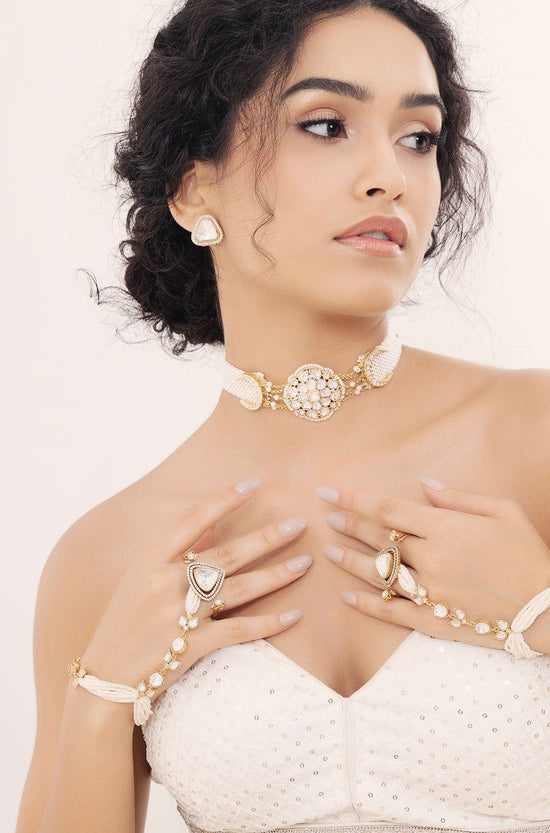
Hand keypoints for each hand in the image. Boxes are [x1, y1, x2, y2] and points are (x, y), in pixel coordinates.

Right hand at [79, 478, 309, 716]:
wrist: (107, 677)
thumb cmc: (126, 622)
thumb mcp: (139, 579)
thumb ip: (175, 553)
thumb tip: (214, 528)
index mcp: (149, 560)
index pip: (192, 520)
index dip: (224, 500)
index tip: (253, 483)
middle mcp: (164, 582)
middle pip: (226, 553)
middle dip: (266, 537)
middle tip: (299, 524)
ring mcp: (178, 615)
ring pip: (239, 589)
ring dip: (276, 575)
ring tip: (305, 563)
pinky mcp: (190, 647)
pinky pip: (238, 630)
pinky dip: (268, 623)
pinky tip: (294, 615)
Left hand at [316, 480, 549, 652]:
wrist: (548, 608)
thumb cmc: (527, 553)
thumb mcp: (502, 511)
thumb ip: (458, 497)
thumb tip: (423, 484)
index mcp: (445, 528)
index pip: (386, 509)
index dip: (353, 499)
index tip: (328, 492)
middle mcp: (431, 559)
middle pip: (378, 538)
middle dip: (348, 525)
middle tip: (328, 517)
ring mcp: (430, 592)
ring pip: (378, 574)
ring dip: (350, 561)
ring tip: (329, 551)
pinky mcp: (433, 621)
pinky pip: (391, 613)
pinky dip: (367, 605)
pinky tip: (347, 596)